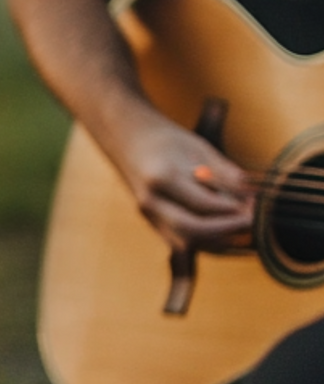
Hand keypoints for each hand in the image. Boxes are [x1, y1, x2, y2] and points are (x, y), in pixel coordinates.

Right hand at [112, 110, 254, 251]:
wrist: (128, 142)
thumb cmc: (167, 140)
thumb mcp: (199, 148)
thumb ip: (225, 173)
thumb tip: (252, 197)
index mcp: (162, 178)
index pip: (202, 203)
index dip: (231, 209)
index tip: (254, 207)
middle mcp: (151, 202)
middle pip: (190, 230)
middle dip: (225, 230)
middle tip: (252, 223)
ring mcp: (149, 216)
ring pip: (185, 243)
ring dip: (217, 242)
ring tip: (245, 233)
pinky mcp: (154, 224)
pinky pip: (181, 242)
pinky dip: (205, 243)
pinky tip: (227, 237)